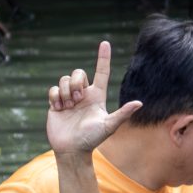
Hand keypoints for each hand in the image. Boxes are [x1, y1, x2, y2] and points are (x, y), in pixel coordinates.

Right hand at [48, 41, 141, 156]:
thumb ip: (122, 114)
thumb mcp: (109, 126)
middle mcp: (83, 93)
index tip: (105, 43)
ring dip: (66, 92)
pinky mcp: (55, 102)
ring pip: (64, 79)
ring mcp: (69, 97)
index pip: (101, 72)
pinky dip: (55, 97)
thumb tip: (139, 103)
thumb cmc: (92, 139)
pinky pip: (53, 89)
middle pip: (78, 73)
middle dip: (77, 83)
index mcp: (97, 95)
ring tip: (69, 107)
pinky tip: (59, 109)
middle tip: (77, 100)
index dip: (103, 58)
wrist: (72, 149)